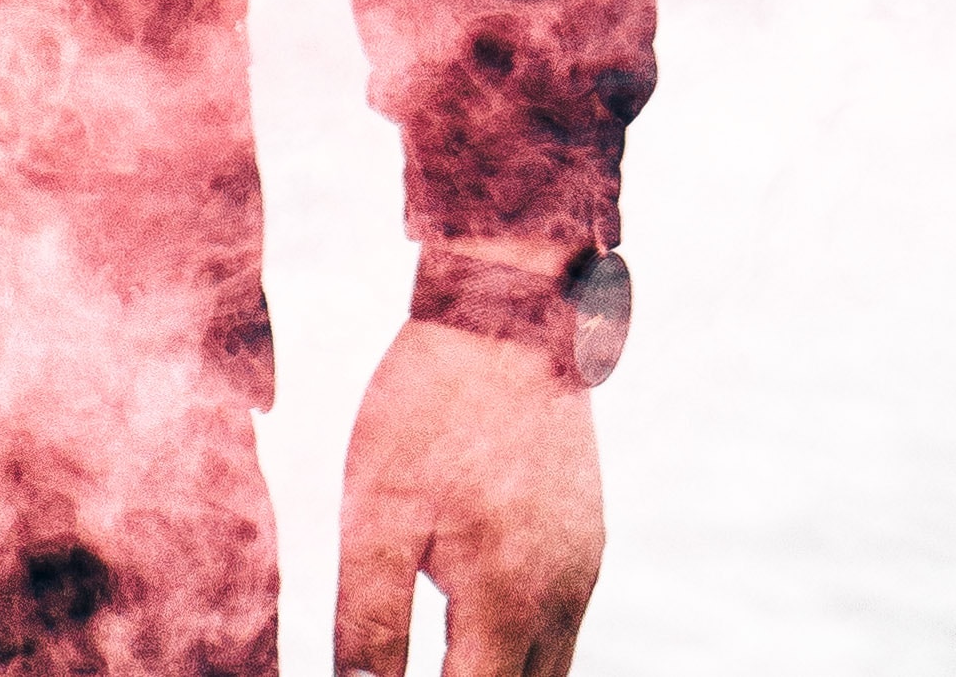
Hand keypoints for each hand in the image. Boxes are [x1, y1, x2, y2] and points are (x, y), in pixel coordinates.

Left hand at [334, 320, 602, 676]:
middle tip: (424, 665)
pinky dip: (522, 641)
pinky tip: (478, 615)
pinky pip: (562, 623)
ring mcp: (582, 571)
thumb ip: (368, 614)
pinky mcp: (587, 538)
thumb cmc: (432, 408)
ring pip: (549, 669)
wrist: (508, 315)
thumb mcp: (377, 509)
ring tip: (446, 653)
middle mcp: (558, 603)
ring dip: (498, 673)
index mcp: (504, 606)